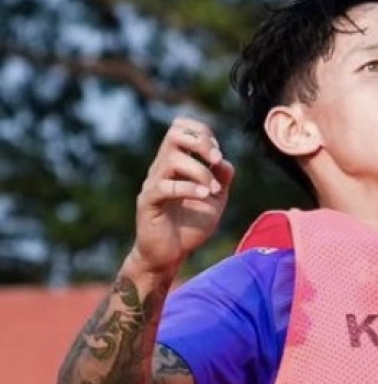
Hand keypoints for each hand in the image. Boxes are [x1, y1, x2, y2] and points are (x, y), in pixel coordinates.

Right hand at [130, 117, 235, 275]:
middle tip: (215, 160)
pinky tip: (204, 196)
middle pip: (174, 134)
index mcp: (177, 163)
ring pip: (171, 159)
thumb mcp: (215, 198)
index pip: (181, 128)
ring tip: (212, 190)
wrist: (170, 255)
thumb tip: (224, 160)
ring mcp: (153, 184)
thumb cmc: (190, 226)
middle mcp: (162, 168)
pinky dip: (189, 188)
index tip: (217, 154)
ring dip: (200, 171)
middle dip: (200, 142)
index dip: (202, 132)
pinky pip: (165, 186)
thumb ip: (222, 177)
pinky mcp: (148, 202)